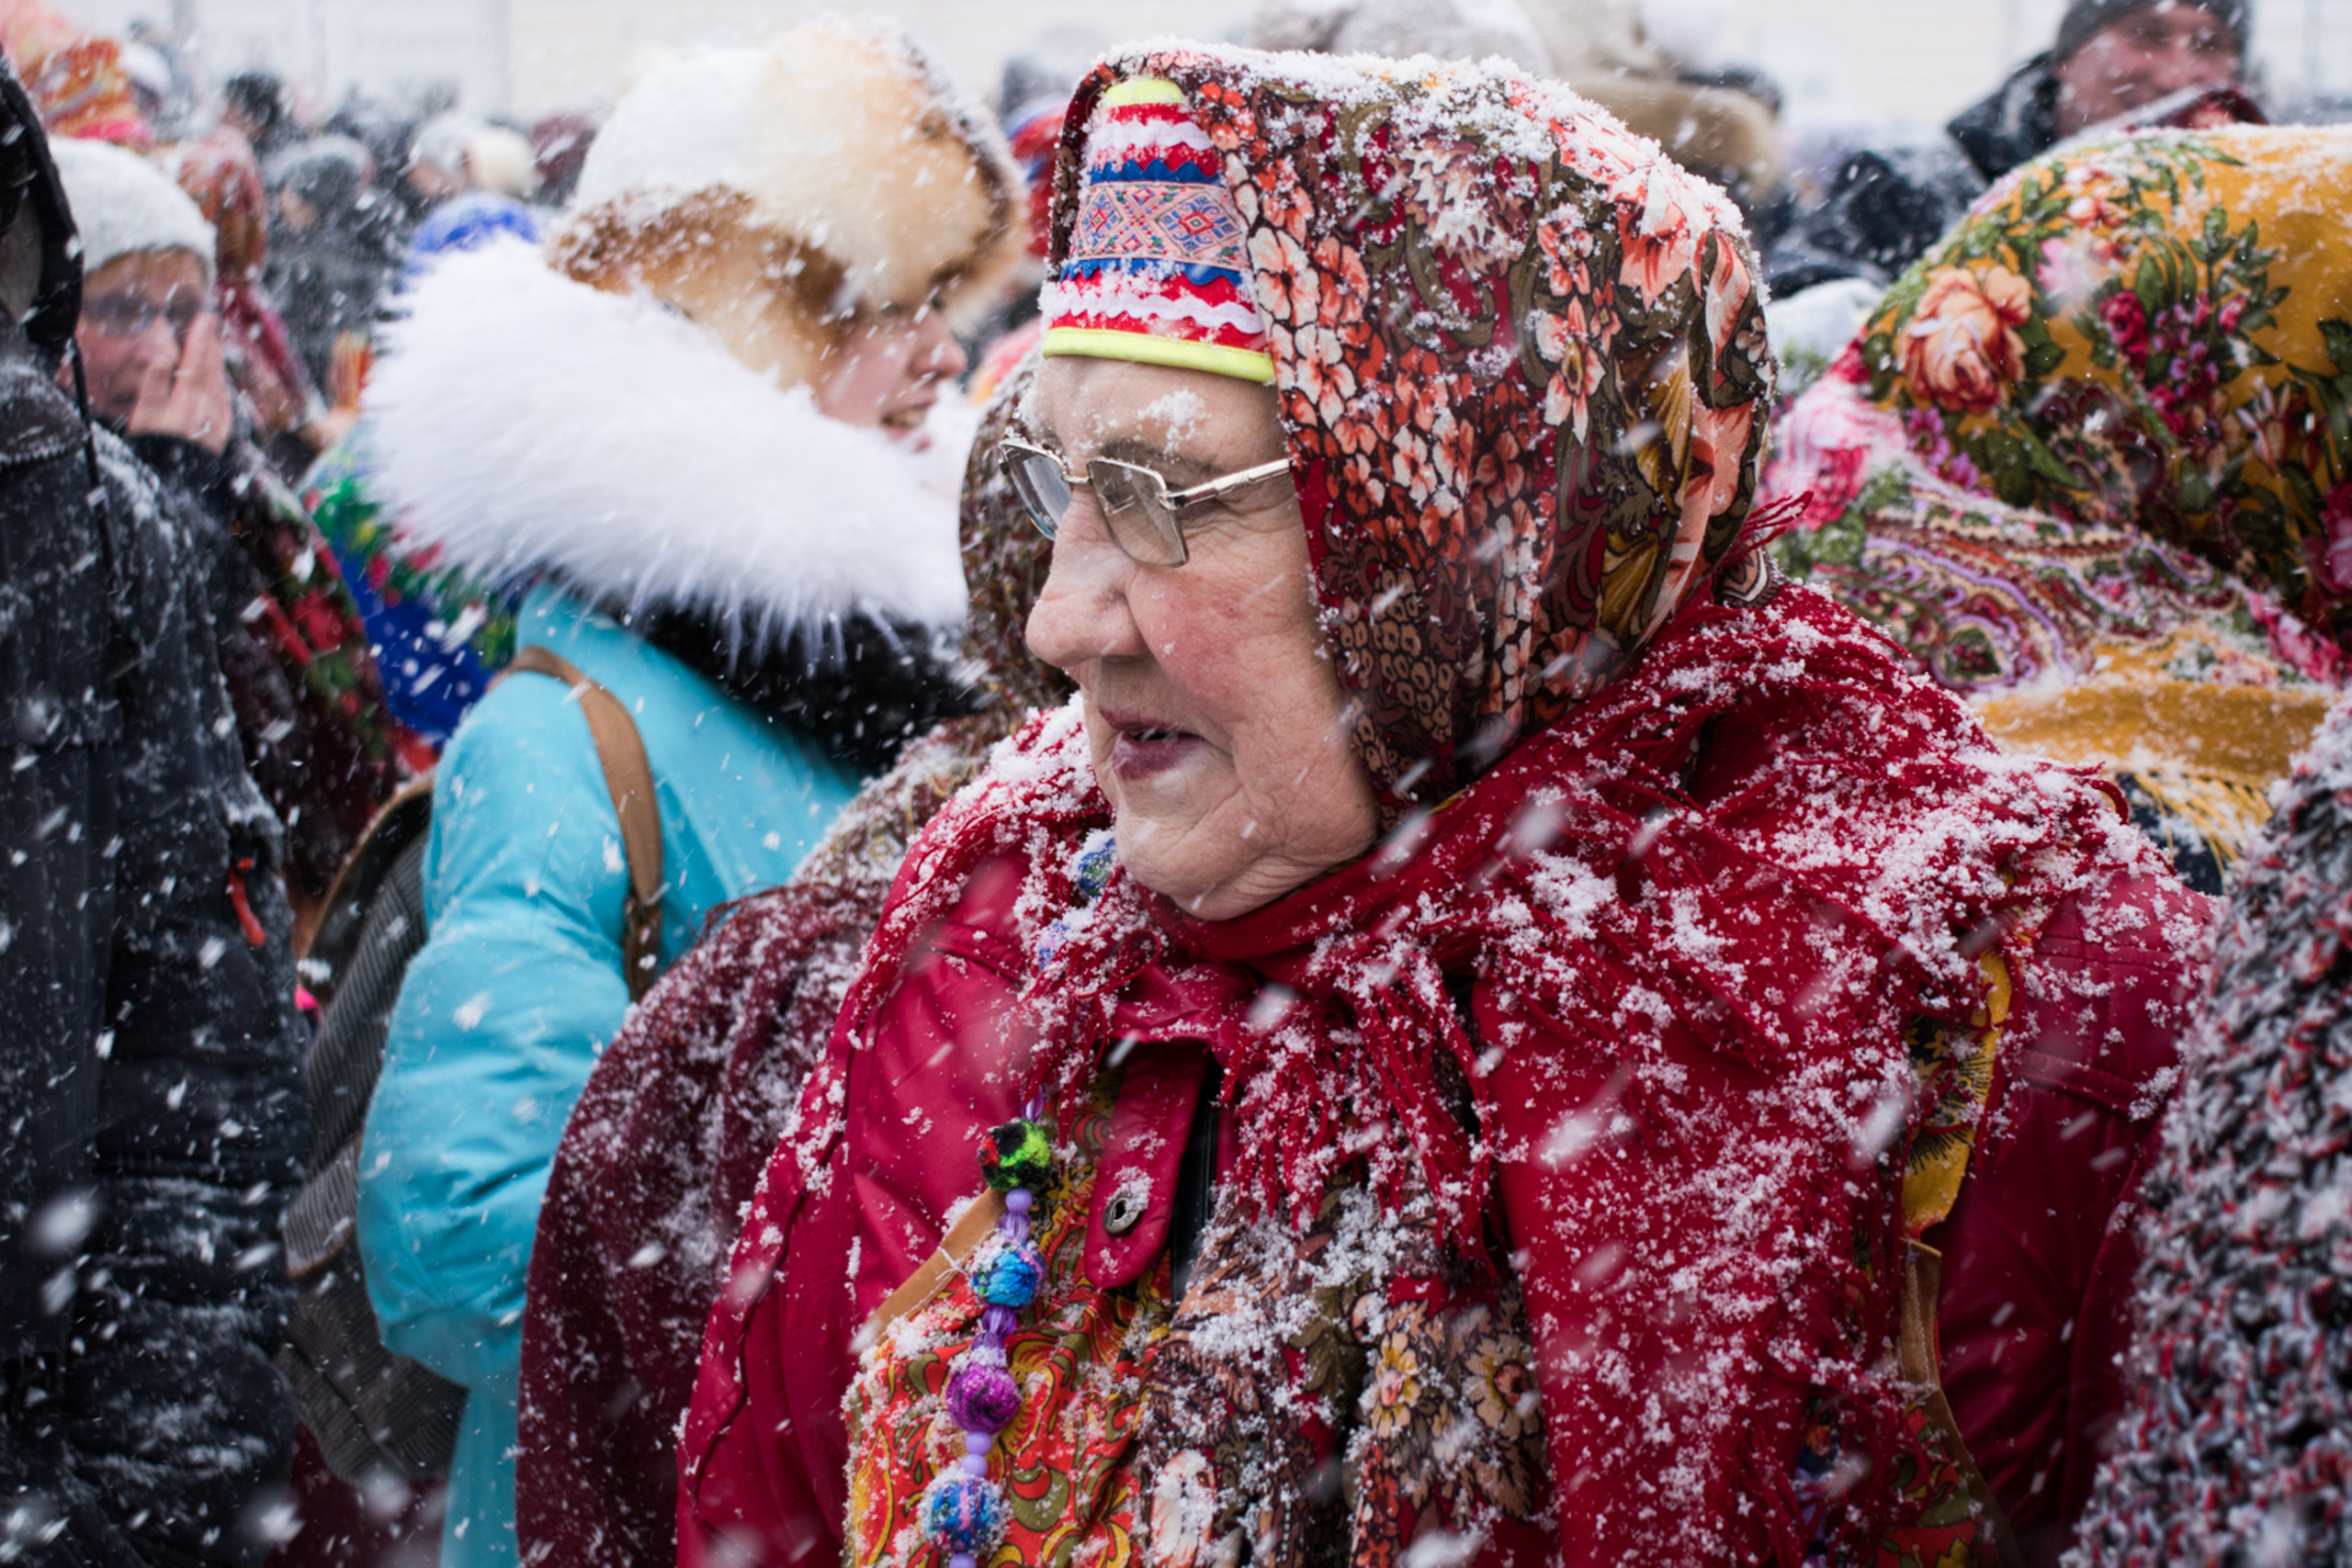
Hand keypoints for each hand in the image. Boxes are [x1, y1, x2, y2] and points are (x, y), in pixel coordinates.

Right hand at [127, 311, 232, 453]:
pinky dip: (221, 385)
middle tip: (212, 322)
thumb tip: (165, 348)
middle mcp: (207, 409)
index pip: (197, 361)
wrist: (172, 485)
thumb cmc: (151, 447)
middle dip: (211, 344)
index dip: (201, 338)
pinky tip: (218, 379)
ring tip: (214, 342)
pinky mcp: (219, 434)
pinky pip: (224, 402)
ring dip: (217, 362)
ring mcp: (217, 422)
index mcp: (188, 400)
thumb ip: (155, 378)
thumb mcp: (144, 413)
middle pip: (211, 370)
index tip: (204, 316)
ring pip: (220, 384)